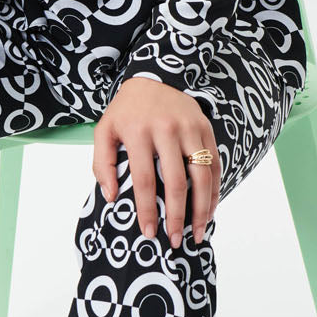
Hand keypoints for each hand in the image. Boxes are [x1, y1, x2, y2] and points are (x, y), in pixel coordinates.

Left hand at [93, 77, 220, 246]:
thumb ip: (102, 163)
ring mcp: (190, 129)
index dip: (147, 210)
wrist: (154, 77)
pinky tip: (209, 209)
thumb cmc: (126, 110)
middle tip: (176, 240)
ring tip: (198, 232)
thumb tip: (111, 196)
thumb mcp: (104, 130)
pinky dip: (215, 190)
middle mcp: (167, 130)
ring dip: (202, 208)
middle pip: (177, 182)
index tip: (149, 233)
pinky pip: (214, 164)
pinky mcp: (206, 129)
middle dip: (177, 216)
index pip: (144, 180)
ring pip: (202, 176)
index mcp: (138, 132)